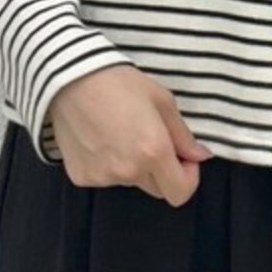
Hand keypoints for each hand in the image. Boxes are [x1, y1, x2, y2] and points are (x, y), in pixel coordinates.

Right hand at [49, 64, 212, 206]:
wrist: (71, 78)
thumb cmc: (120, 83)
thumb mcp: (162, 101)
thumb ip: (183, 135)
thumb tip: (200, 156)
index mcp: (153, 153)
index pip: (180, 193)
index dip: (189, 178)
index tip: (184, 159)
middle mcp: (129, 172)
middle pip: (158, 189)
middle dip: (163, 171)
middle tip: (153, 141)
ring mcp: (102, 177)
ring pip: (131, 182)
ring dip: (135, 166)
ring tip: (122, 133)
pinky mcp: (81, 176)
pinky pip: (106, 178)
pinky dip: (109, 165)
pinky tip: (101, 138)